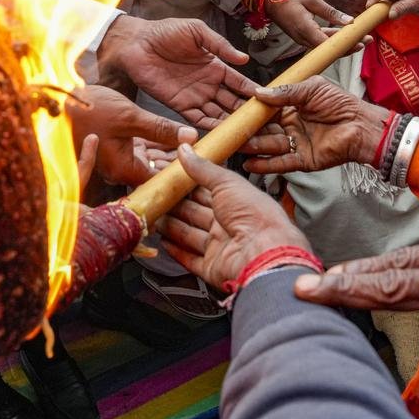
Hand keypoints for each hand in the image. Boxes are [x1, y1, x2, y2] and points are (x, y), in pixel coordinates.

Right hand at [67, 85, 198, 185]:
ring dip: (167, 155)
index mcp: (123, 170)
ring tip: (192, 146)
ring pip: (148, 162)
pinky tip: (171, 138)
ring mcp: (115, 160)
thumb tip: (191, 138)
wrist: (55, 100)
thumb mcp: (130, 117)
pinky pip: (138, 152)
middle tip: (203, 156)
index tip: (202, 170)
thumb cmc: (86, 109)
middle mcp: (118, 171)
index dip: (182, 177)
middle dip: (177, 165)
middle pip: (155, 174)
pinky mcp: (113, 148)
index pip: (160, 183)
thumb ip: (161, 129)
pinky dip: (155, 146)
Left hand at [97, 16, 258, 128]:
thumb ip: (220, 45)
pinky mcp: (178, 105)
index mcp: (215, 66)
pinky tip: (220, 132)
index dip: (253, 93)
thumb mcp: (197, 31)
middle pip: (232, 103)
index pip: (239, 83)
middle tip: (262, 124)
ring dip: (230, 123)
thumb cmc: (165, 32)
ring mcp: (194, 96)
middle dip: (245, 113)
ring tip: (245, 133)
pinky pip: (197, 119)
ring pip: (217, 114)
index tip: (269, 102)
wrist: (136, 42)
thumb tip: (244, 59)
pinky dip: (208, 126)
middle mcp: (208, 84)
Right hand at [157, 144, 310, 290]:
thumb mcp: (226, 182)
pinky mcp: (212, 267)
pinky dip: (177, 252)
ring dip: (171, 227)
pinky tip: (164, 243)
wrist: (264, 252)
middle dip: (175, 207)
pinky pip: (190, 259)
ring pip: (189, 236)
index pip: (205, 193)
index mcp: (235, 202)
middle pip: (194, 214)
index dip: (186, 187)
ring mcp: (220, 247)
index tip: (168, 181)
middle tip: (156, 199)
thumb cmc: (255, 215)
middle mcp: (228, 225)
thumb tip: (185, 151)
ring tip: (153, 217)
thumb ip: (203, 169)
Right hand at [239, 77, 388, 173]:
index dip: (251, 112)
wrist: (362, 125)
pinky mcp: (303, 161)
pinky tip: (250, 163)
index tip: (233, 112)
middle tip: (228, 131)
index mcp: (292, 108)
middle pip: (264, 131)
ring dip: (254, 146)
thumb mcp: (311, 88)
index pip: (266, 111)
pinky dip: (266, 165)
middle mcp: (291, 127)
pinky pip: (281, 163)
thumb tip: (258, 93)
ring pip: (270, 146)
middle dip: (248, 131)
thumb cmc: (341, 103)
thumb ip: (285, 92)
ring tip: (237, 145)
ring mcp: (296, 145)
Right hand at [265, 0, 353, 49]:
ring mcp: (301, 40)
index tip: (361, 42)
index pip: (329, 44)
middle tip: (366, 40)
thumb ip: (331, 12)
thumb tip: (349, 21)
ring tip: (359, 38)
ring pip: (325, 48)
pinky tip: (342, 35)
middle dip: (349, 46)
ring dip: (341, 44)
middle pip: (329, 50)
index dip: (346, 46)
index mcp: (306, 29)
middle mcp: (303, 39)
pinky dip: (331, 41)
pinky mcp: (301, 37)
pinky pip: (319, 43)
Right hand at [303, 0, 374, 16]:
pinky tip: (360, 14)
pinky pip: (356, 19)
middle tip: (383, 6)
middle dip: (380, 8)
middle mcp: (361, 3)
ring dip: (370, 14)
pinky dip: (359, 17)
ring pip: (367, 16)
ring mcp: (353, 10)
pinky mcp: (345, 14)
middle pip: (377, 10)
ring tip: (372, 11)